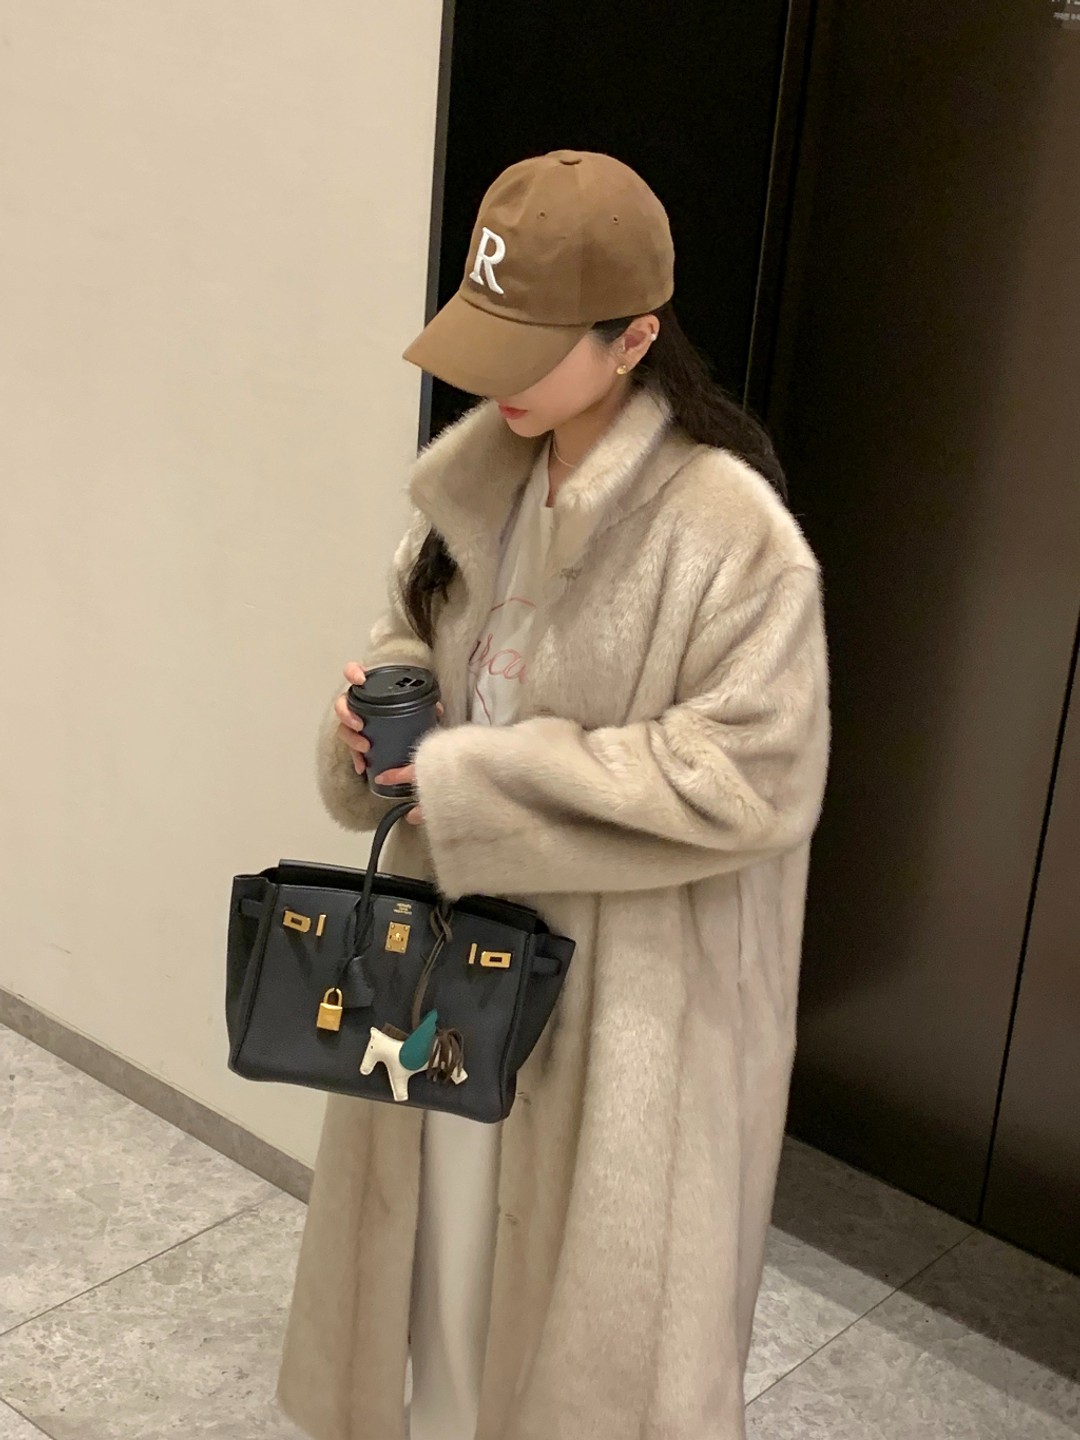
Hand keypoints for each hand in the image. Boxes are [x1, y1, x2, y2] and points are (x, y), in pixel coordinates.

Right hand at [335, 661, 440, 824]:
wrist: (403, 732)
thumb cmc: (403, 710)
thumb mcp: (414, 705)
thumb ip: (425, 705)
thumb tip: (437, 710)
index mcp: (368, 688)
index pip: (352, 672)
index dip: (352, 672)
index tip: (360, 680)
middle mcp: (356, 703)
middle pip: (342, 704)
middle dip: (347, 714)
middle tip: (360, 725)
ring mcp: (353, 721)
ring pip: (343, 728)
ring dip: (352, 738)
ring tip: (366, 747)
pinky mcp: (355, 739)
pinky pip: (350, 749)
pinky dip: (356, 758)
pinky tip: (362, 766)